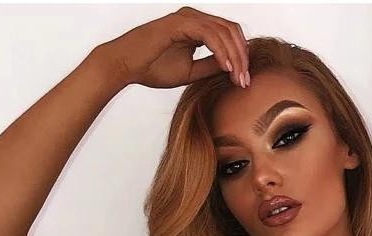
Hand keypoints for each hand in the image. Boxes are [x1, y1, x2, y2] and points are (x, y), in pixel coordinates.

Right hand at [93, 6, 250, 90]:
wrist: (126, 66)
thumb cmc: (152, 68)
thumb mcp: (191, 72)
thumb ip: (210, 67)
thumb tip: (232, 69)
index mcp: (197, 27)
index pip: (229, 36)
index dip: (241, 57)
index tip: (244, 81)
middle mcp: (194, 18)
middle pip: (231, 30)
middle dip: (242, 57)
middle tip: (245, 81)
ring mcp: (187, 18)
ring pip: (223, 31)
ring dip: (235, 56)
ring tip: (239, 78)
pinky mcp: (180, 23)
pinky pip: (209, 35)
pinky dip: (221, 51)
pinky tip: (227, 68)